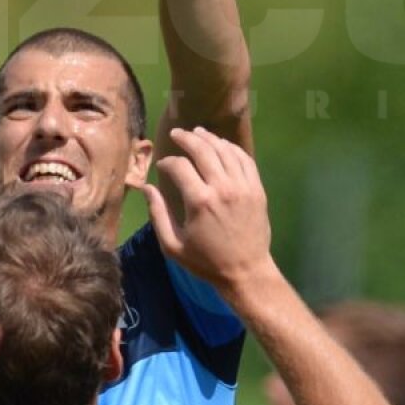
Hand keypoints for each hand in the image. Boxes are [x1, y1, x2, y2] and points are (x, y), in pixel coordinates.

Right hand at [143, 127, 272, 292]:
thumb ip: (158, 214)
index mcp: (199, 201)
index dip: (167, 162)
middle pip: (203, 150)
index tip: (162, 166)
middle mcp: (222, 188)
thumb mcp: (173, 245)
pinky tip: (222, 145)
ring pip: (225, 150)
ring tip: (198, 132)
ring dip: (210, 138)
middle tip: (176, 133)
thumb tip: (146, 188)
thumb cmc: (206, 262)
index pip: (180, 166)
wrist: (246, 272)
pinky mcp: (257, 189)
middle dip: (187, 138)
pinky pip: (245, 160)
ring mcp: (243, 186)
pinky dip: (232, 148)